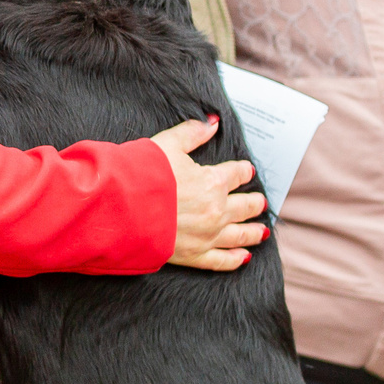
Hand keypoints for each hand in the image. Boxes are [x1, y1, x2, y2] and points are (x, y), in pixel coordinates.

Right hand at [150, 115, 267, 271]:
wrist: (121, 210)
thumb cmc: (141, 174)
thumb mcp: (167, 144)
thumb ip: (192, 132)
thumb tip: (213, 123)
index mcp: (213, 182)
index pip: (237, 174)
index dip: (243, 171)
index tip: (247, 171)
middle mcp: (216, 210)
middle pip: (245, 206)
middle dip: (255, 203)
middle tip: (262, 202)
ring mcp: (207, 236)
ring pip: (240, 235)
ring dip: (254, 232)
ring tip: (262, 231)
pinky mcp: (194, 256)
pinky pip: (222, 260)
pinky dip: (235, 259)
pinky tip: (244, 257)